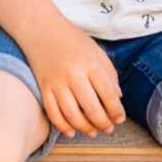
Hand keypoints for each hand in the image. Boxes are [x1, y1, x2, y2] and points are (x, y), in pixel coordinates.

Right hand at [26, 21, 125, 138]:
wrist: (41, 29)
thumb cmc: (72, 40)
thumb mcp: (96, 51)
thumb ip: (109, 74)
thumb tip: (118, 99)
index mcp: (90, 63)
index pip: (108, 94)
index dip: (116, 111)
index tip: (120, 119)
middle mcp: (73, 74)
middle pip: (91, 108)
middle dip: (103, 123)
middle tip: (109, 129)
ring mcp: (56, 82)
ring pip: (72, 115)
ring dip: (85, 128)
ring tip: (93, 131)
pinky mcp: (43, 88)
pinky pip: (53, 113)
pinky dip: (62, 126)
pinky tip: (72, 131)